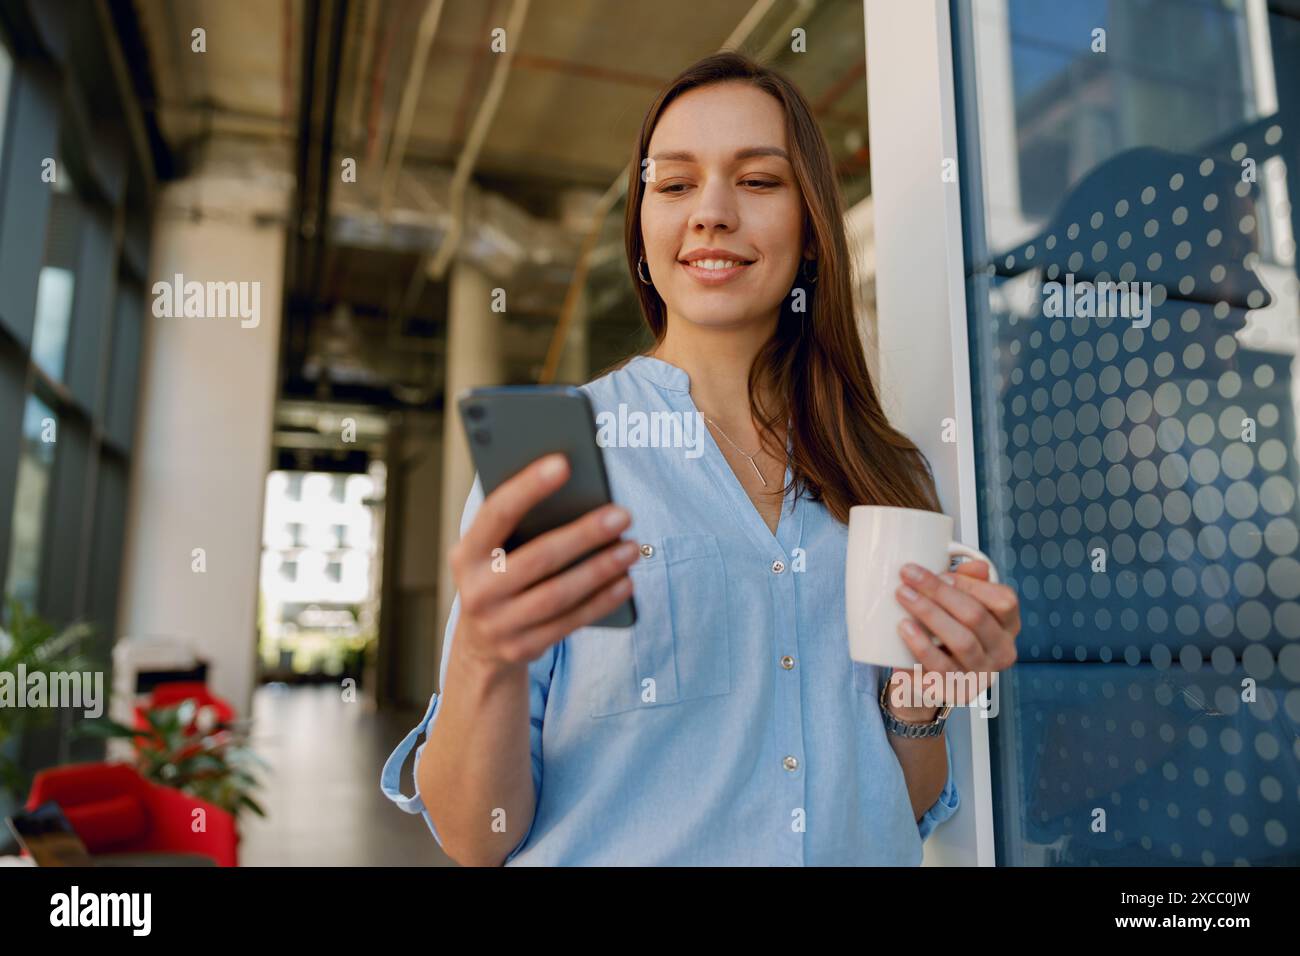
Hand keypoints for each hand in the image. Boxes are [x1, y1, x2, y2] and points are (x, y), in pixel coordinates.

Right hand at [450, 453, 639, 674]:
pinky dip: (601, 600)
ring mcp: (499, 624)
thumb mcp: (493, 550)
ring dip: (600, 569)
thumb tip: (577, 489)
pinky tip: (626, 581)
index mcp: (466, 553)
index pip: (497, 513)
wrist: (481, 643)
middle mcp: (476, 590)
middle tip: (622, 514)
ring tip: (631, 548)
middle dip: (584, 534)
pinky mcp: (523, 648)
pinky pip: (570, 621)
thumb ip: (520, 523)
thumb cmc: (500, 575)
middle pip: (538, 558)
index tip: (564, 463)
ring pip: (558, 594)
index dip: (528, 487)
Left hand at [888, 559, 1019, 713]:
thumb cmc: (946, 633)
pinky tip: (904, 630)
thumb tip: (977, 566)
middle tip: (907, 576)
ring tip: (903, 597)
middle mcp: (1001, 652)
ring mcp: (981, 675)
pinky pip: (940, 669)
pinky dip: (921, 647)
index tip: (939, 572)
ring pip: (962, 641)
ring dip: (930, 615)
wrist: (928, 680)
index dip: (971, 584)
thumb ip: (968, 582)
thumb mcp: (958, 606)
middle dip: (940, 592)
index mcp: (1008, 627)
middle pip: (976, 617)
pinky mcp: (957, 692)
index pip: (1003, 600)